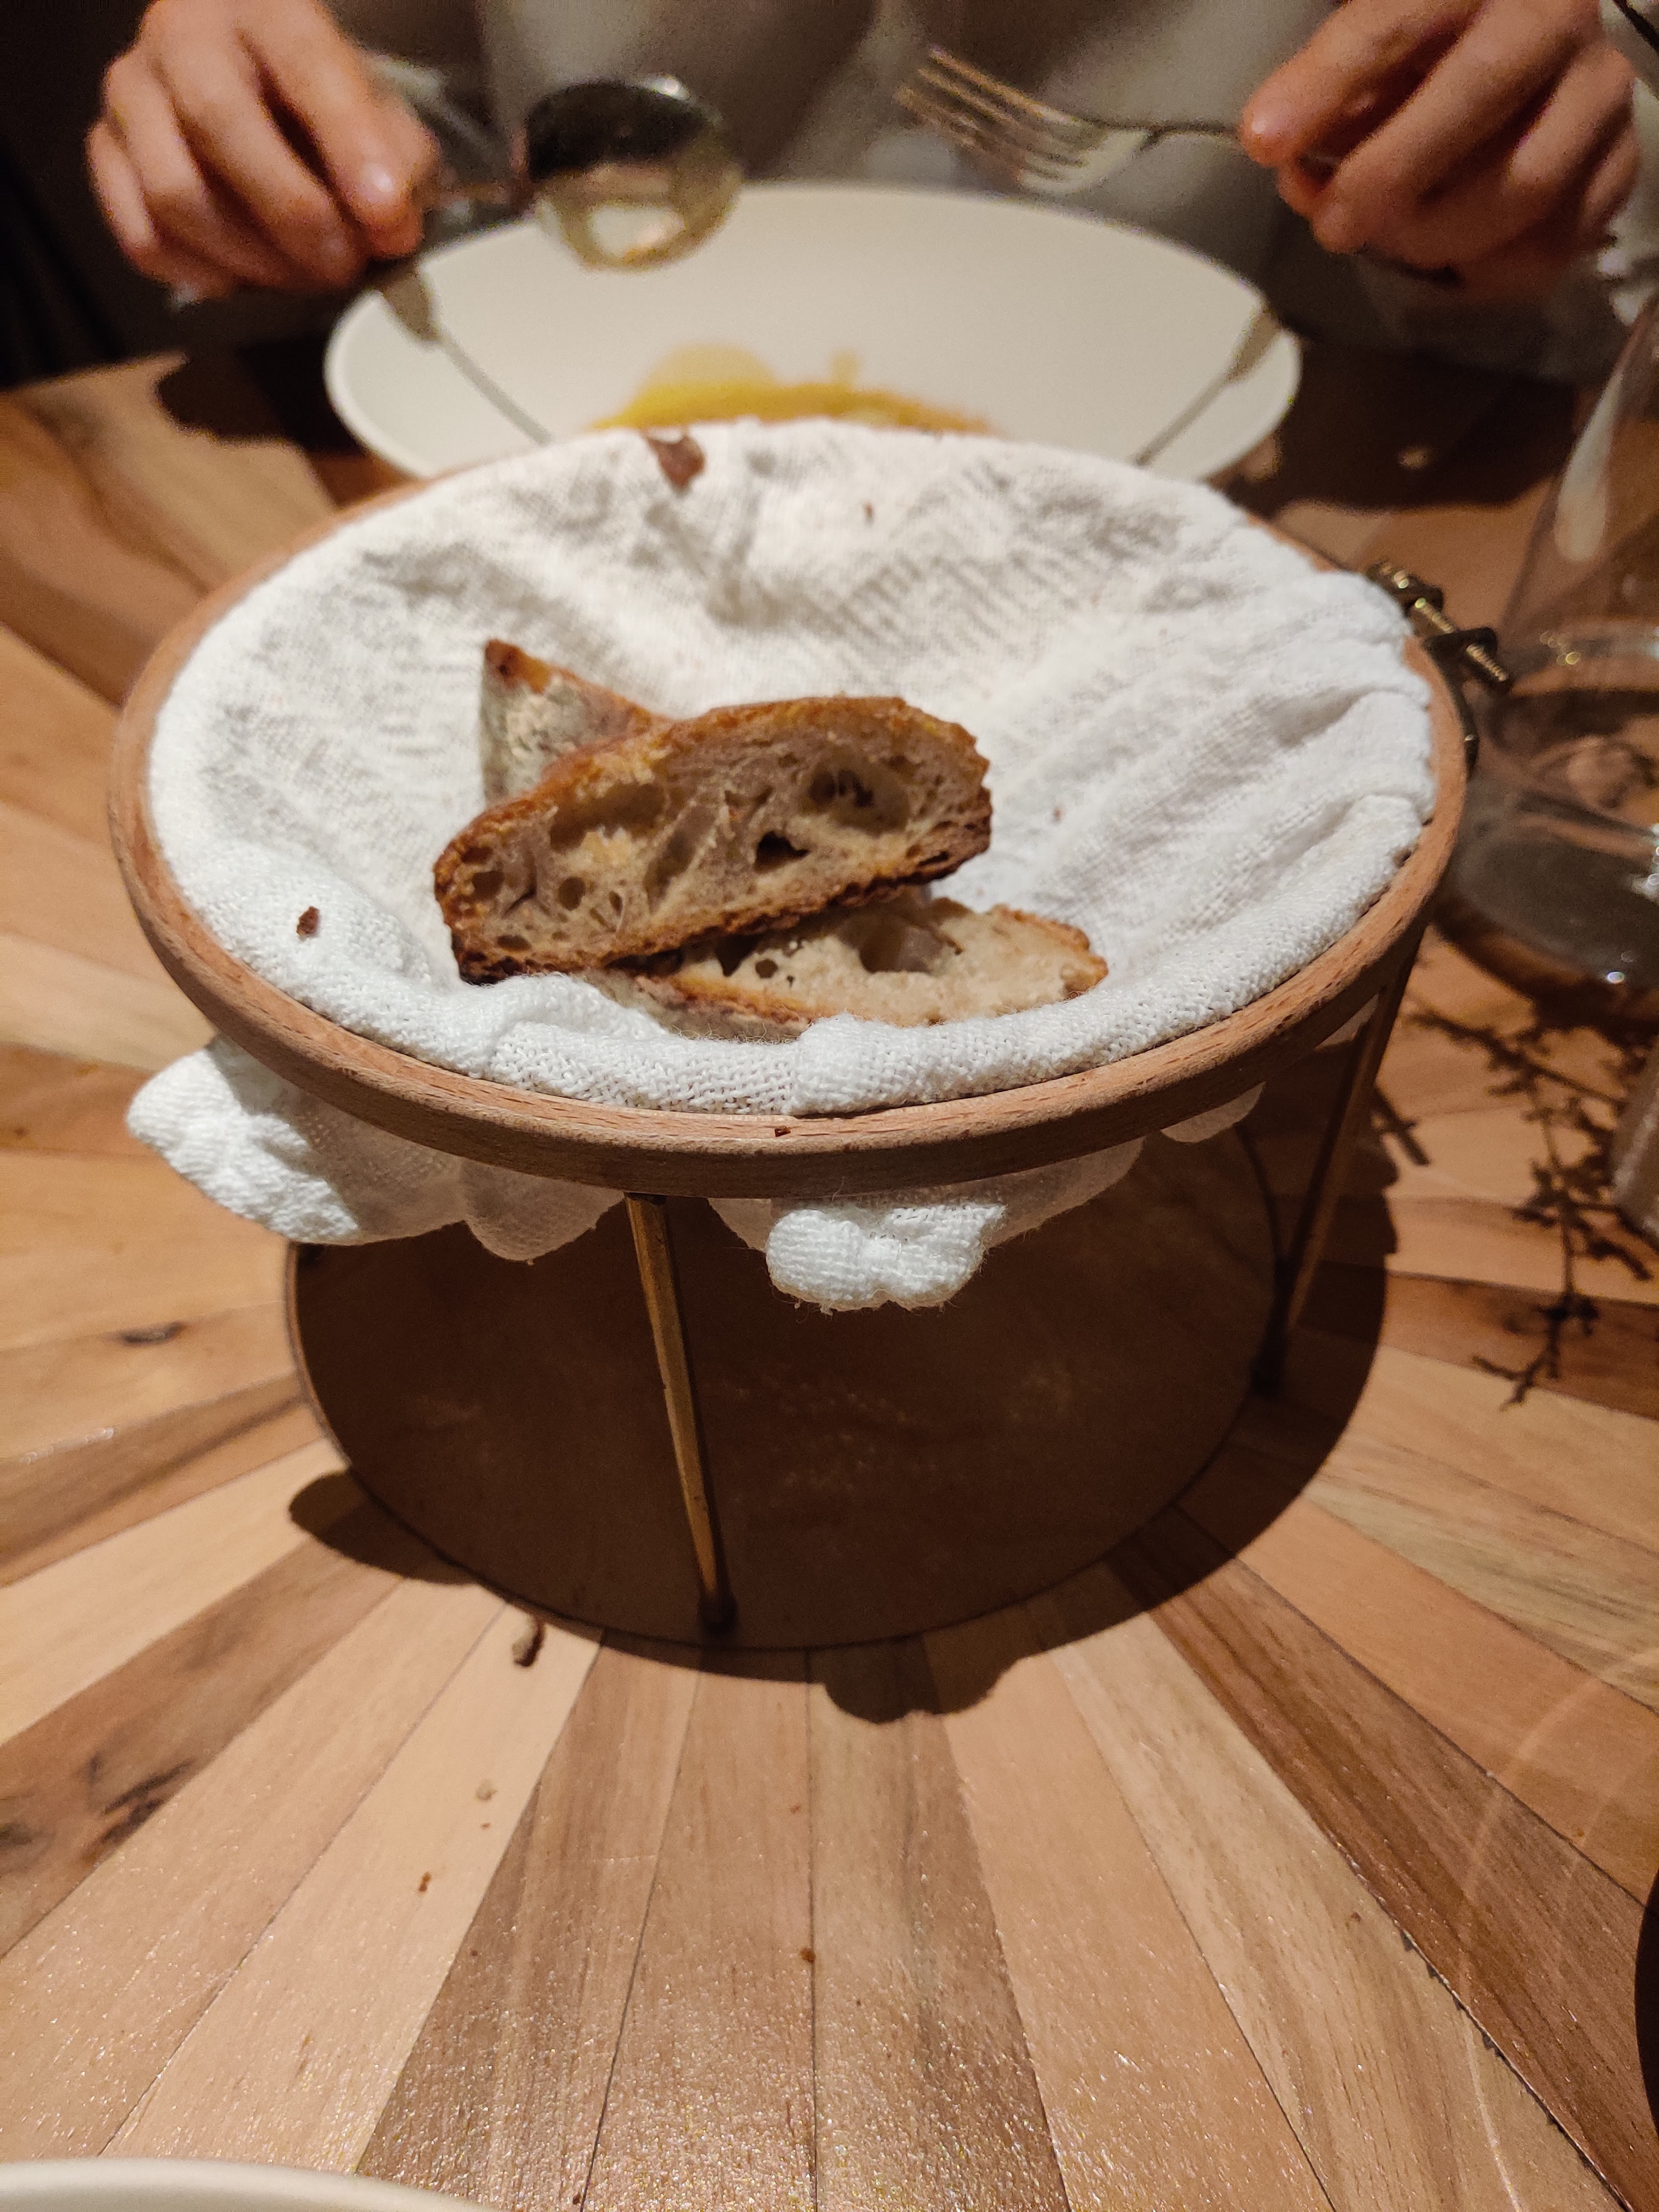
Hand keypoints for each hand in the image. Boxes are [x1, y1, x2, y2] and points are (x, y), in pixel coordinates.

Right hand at [87, 0, 440, 298]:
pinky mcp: (104, 151)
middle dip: (293, 213)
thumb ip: (398, 162)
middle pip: (218, 123)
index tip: (388, 215)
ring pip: (173, 191)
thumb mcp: (380, 113)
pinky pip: (142, 235)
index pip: (305, 62)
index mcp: (265, 7)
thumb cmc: (323, 104)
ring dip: (250, 258)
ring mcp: (131, 93)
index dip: (350, 144)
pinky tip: (245, 278)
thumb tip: (389, 229)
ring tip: (303, 277)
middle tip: (344, 266)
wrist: (256, 89)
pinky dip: (200, 274)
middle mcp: (181, 36)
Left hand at [1239, 0, 1638, 300]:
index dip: (1325, 85)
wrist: (1532, 62)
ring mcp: (1598, 95)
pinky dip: (1484, 271)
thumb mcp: (1380, 52)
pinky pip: (1549, 246)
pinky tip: (1449, 259)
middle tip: (1334, 226)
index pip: (1395, 21)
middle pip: (1474, 95)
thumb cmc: (1435, 57)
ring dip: (1434, 235)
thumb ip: (1331, 93)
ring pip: (1520, 186)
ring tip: (1389, 237)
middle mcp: (1555, 21)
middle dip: (1387, 175)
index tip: (1263, 141)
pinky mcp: (1617, 167)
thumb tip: (1284, 158)